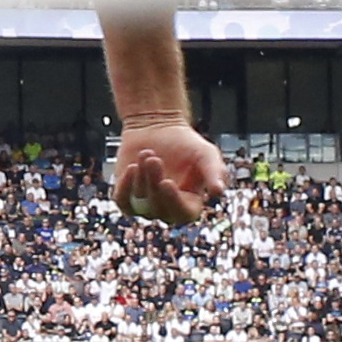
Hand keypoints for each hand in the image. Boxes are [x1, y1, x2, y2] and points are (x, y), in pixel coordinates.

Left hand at [111, 116, 225, 225]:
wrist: (157, 127)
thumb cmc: (185, 142)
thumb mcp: (205, 154)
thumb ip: (214, 171)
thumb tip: (219, 192)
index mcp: (189, 204)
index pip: (183, 214)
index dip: (173, 201)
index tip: (166, 182)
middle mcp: (167, 209)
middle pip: (159, 208)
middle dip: (154, 182)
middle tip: (154, 158)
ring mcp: (145, 205)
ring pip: (140, 203)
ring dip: (142, 178)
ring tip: (147, 153)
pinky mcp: (126, 196)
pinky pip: (122, 201)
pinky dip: (125, 187)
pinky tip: (132, 167)